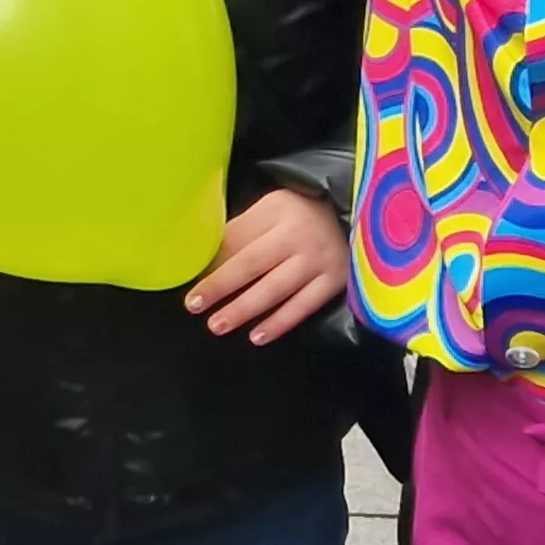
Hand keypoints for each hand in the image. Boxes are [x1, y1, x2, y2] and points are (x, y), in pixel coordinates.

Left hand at [187, 187, 347, 343]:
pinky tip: (257, 336)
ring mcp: (318, 259)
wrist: (354, 217)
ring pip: (275, 289)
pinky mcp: (334, 281)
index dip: (212, 262)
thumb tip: (207, 264)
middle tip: (194, 306)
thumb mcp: (271, 210)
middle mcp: (297, 234)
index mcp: (276, 209)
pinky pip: (302, 306)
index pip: (237, 238)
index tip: (191, 283)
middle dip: (221, 286)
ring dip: (244, 309)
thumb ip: (242, 232)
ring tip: (217, 325)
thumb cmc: (302, 214)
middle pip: (252, 263)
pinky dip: (279, 322)